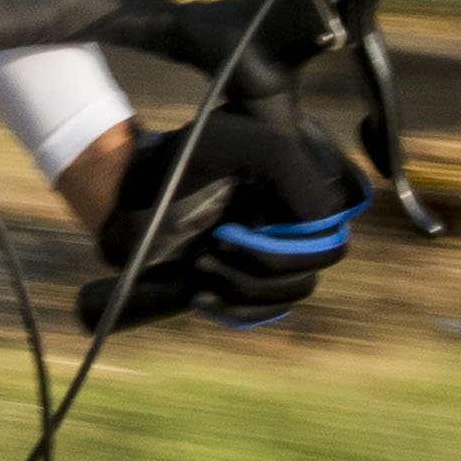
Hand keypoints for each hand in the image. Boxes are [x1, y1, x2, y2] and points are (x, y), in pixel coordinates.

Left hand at [81, 107, 362, 333]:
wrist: (129, 195)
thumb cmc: (183, 161)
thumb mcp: (245, 146)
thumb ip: (297, 174)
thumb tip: (325, 227)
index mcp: (300, 186)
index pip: (332, 224)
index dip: (297, 234)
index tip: (245, 222)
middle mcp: (292, 220)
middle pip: (318, 263)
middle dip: (266, 260)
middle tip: (216, 243)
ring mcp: (270, 254)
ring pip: (294, 292)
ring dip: (245, 284)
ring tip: (199, 262)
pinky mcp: (244, 283)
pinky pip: (267, 313)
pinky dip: (237, 310)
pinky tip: (200, 292)